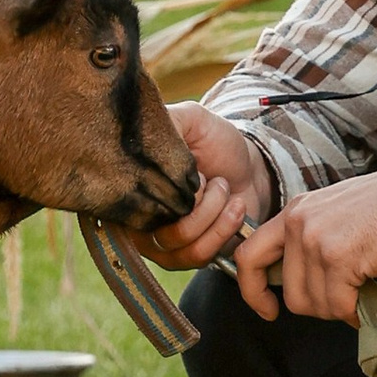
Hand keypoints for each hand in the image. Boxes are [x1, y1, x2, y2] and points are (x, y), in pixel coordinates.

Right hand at [144, 103, 267, 268]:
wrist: (250, 168)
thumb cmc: (215, 144)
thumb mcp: (191, 119)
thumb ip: (168, 122)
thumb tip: (144, 138)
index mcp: (129, 185)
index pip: (125, 199)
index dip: (163, 184)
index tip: (190, 168)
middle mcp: (137, 218)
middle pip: (153, 222)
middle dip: (194, 196)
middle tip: (209, 177)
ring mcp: (161, 244)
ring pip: (179, 241)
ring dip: (212, 210)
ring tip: (224, 188)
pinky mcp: (187, 258)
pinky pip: (198, 255)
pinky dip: (223, 227)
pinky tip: (235, 206)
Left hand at [236, 171, 376, 324]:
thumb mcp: (339, 215)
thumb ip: (317, 245)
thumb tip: (315, 293)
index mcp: (295, 211)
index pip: (249, 255)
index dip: (253, 291)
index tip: (269, 310)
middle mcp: (298, 222)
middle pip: (291, 293)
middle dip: (322, 306)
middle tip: (351, 299)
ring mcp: (316, 239)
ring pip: (316, 304)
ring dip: (346, 308)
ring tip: (376, 290)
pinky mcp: (339, 257)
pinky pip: (340, 305)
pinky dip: (361, 310)